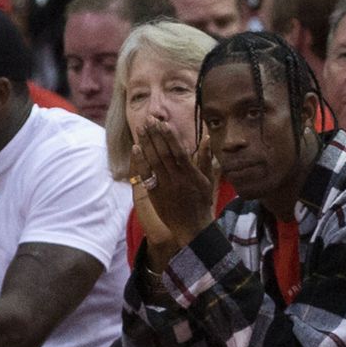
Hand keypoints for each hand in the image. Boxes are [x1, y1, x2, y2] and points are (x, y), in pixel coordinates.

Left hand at [132, 121, 214, 252]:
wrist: (192, 227)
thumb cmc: (202, 202)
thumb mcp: (208, 180)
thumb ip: (206, 158)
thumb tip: (206, 137)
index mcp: (191, 175)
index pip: (178, 152)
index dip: (170, 137)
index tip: (163, 123)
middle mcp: (177, 179)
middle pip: (163, 153)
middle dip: (155, 135)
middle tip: (149, 119)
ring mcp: (165, 186)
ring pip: (153, 161)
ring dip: (146, 143)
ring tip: (141, 128)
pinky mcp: (155, 193)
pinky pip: (146, 175)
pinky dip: (140, 161)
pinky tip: (136, 148)